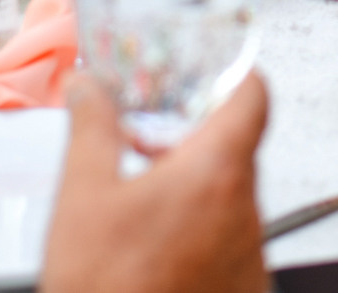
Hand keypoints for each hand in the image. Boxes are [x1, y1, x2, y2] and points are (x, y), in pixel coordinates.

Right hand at [42, 73, 270, 292]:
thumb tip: (87, 88)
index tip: (212, 67)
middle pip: (237, 149)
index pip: (254, 95)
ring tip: (142, 201)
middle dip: (193, 140)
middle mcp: (246, 211)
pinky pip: (230, 244)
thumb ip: (90, 129)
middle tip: (151, 140)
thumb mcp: (82, 198)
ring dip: (194, 190)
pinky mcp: (244, 288)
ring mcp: (250, 255)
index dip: (235, 72)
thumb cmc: (108, 291)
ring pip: (231, 200)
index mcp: (216, 173)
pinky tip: (156, 247)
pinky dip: (199, 234)